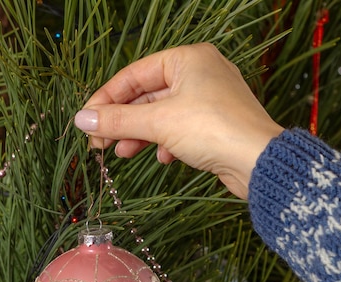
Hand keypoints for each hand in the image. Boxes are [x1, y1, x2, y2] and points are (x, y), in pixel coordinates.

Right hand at [74, 43, 283, 199]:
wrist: (259, 162)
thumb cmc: (214, 129)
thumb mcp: (158, 123)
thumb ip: (118, 120)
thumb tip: (81, 120)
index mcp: (187, 59)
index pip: (134, 75)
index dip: (106, 99)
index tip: (86, 119)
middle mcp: (199, 73)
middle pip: (145, 96)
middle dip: (122, 121)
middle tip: (99, 141)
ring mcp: (208, 98)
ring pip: (160, 114)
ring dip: (138, 134)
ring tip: (122, 153)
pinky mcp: (213, 122)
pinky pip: (178, 127)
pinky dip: (164, 142)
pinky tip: (162, 157)